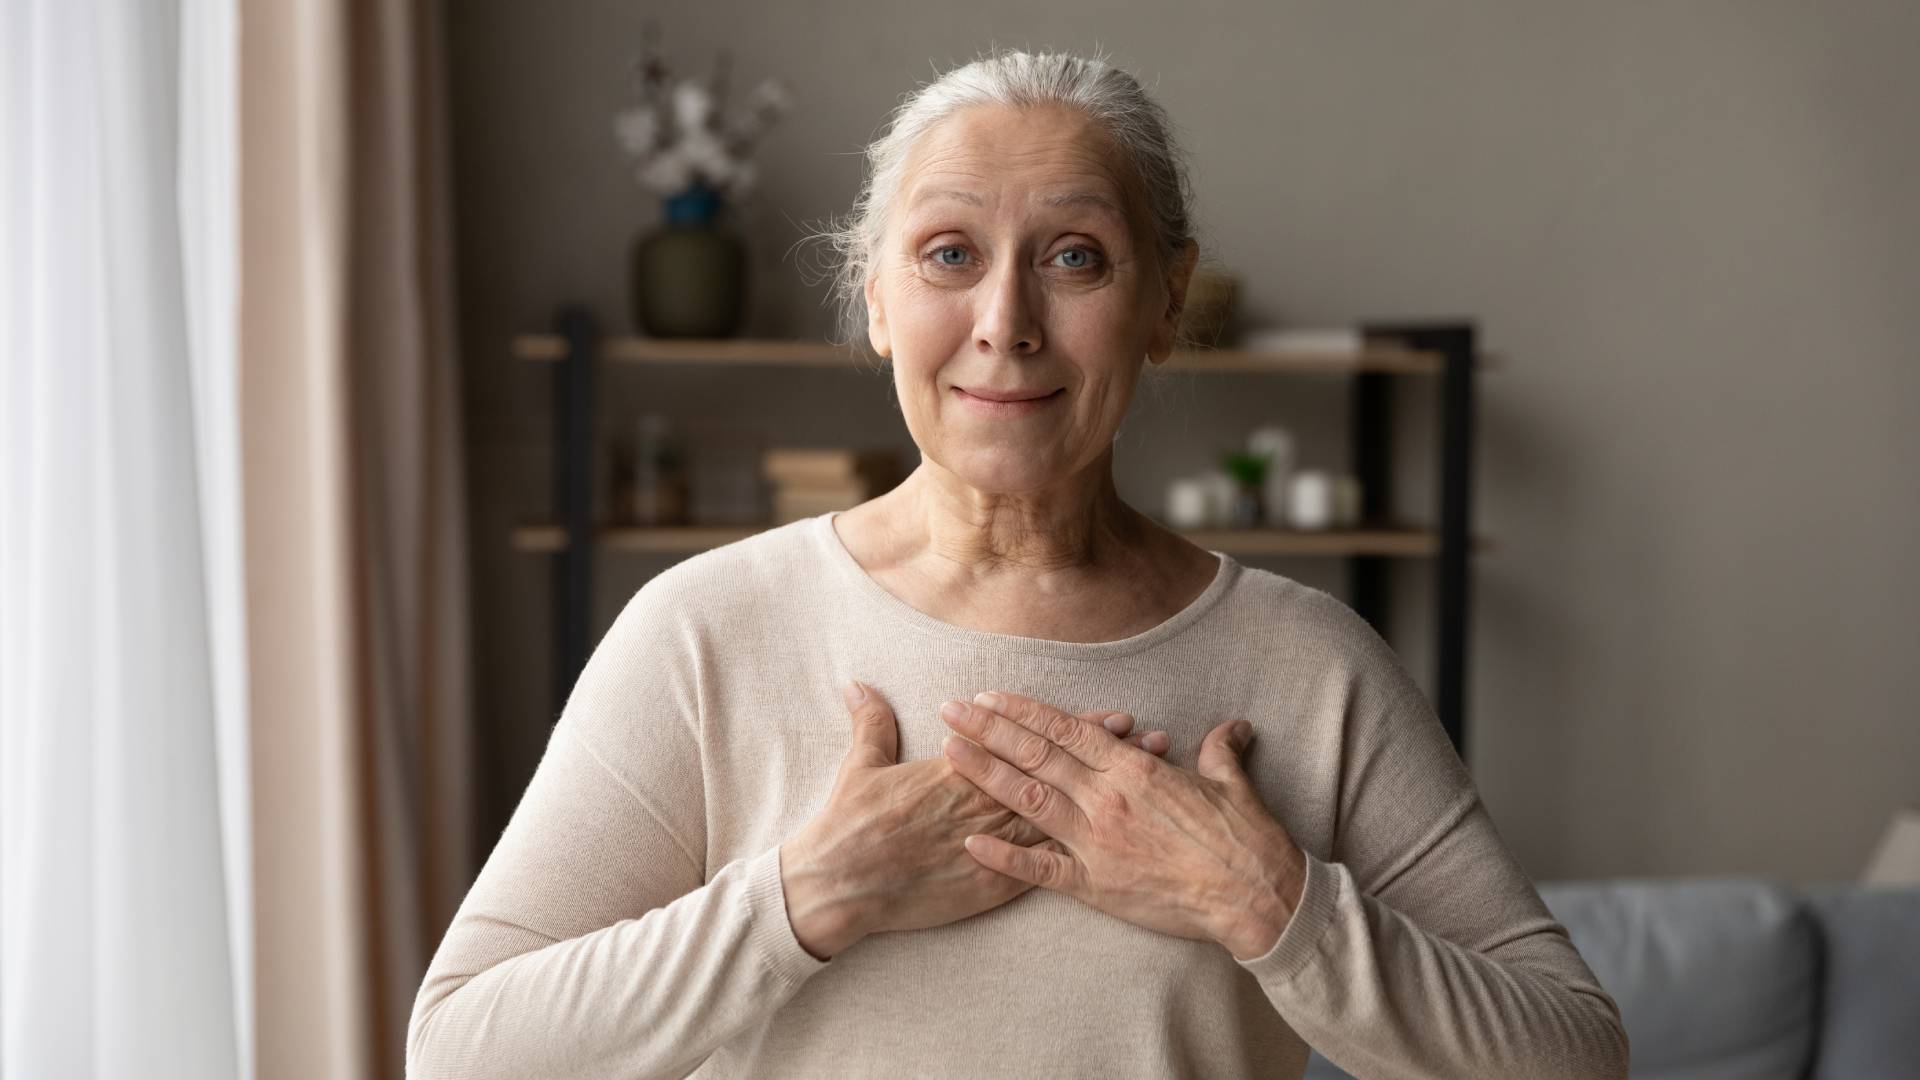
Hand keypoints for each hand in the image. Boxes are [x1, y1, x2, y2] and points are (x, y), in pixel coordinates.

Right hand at [779, 681, 1173, 959]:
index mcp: (960, 771)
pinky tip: (1112, 853)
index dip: (1078, 731)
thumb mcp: (859, 766)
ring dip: (1105, 805)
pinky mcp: (987, 887)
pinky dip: (1076, 859)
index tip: (1116, 718)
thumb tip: (857, 685)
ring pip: (1061, 821)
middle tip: (1151, 743)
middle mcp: (984, 805)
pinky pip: (1039, 871)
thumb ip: (869, 723)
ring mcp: (990, 848)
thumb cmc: (847, 825)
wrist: (840, 885)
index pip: (1032, 744)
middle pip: (1059, 779)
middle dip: (1108, 761)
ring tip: (1149, 791)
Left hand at [939, 690, 1308, 961]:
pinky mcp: (1097, 885)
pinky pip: (1041, 869)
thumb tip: (1232, 727)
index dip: (1023, 711)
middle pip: (1036, 755)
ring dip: (985, 774)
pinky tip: (971, 842)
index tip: (989, 697)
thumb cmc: (1245, 837)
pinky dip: (1004, 856)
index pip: (1066, 729)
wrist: (1255, 896)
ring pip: (1028, 799)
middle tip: (950, 710)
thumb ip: (1219, 749)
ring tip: (948, 753)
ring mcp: (1097, 842)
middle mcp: (1106, 798)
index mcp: (1133, 769)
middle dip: (988, 730)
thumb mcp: (1230, 781)